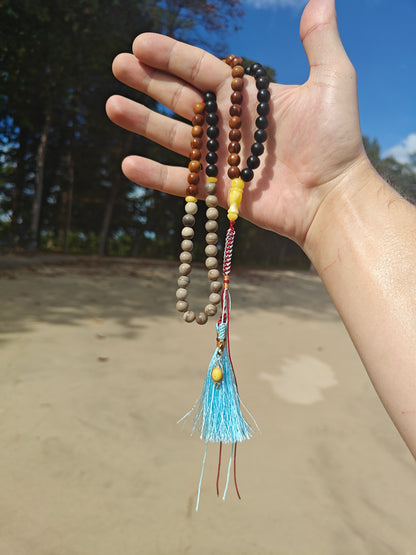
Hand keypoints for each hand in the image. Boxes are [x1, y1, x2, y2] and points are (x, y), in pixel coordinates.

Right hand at [106, 0, 367, 247]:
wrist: (332, 196)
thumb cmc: (335, 141)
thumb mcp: (332, 82)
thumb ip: (319, 42)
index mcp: (248, 98)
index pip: (202, 70)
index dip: (172, 56)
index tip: (140, 43)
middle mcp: (230, 125)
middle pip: (181, 98)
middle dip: (149, 81)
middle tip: (119, 65)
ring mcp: (223, 159)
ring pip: (175, 137)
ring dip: (143, 122)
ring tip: (112, 105)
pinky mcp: (220, 190)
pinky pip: (183, 183)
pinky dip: (155, 176)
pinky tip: (128, 164)